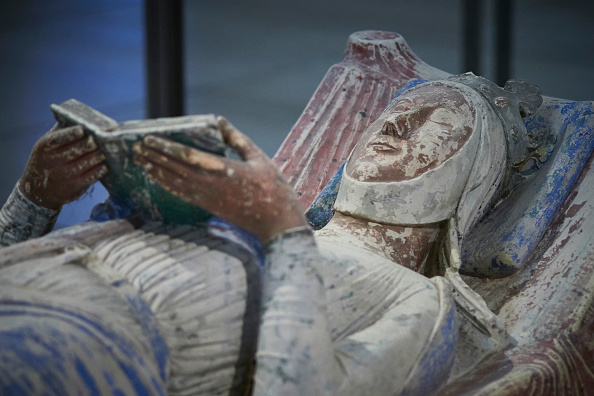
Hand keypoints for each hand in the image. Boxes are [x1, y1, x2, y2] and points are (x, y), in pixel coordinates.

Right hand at [19, 124, 107, 209]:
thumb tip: (79, 117)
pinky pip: (90, 177)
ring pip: (85, 163)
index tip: (83, 129)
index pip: (58, 138)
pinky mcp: (73, 187)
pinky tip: (106, 165)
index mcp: (45, 147)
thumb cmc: (47, 161)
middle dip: (91, 144)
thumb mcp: (46, 146)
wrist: (39, 191)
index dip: (71, 133)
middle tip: (103, 139)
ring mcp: (63, 175)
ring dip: (98, 156)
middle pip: (76, 150)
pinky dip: (100, 170)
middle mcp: (53, 161)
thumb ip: (60, 132)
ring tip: (107, 151)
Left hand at [132, 117, 307, 240]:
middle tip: (136, 148)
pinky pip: (183, 194)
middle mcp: (211, 185)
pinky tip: (158, 180)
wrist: (277, 222)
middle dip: (154, 157)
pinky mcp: (210, 207)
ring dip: (156, 171)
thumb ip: (238, 140)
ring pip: (175, 183)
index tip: (150, 139)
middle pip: (175, 169)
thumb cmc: (273, 188)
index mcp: (223, 170)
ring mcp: (209, 198)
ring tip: (140, 161)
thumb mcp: (259, 158)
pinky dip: (168, 186)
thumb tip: (220, 122)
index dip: (166, 147)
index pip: (186, 156)